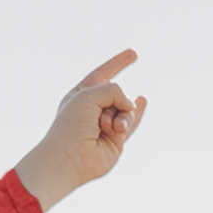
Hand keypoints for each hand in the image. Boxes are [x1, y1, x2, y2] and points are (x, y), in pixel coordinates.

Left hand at [14, 51, 146, 212]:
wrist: (69, 158)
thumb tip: (132, 105)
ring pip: (126, 109)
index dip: (117, 63)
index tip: (133, 54)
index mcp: (80, 96)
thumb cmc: (71, 125)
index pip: (102, 74)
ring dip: (121, 116)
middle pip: (116, 93)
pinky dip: (137, 113)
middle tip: (98, 118)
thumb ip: (115, 91)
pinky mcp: (115, 140)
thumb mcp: (90, 93)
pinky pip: (131, 122)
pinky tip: (143, 100)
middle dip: (114, 99)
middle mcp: (93, 110)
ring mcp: (105, 125)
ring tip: (107, 128)